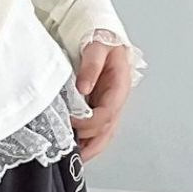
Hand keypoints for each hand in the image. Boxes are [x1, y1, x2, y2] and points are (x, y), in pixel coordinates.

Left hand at [72, 40, 133, 162]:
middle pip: (109, 128)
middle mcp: (117, 98)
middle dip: (93, 144)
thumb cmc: (102, 38)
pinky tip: (79, 145)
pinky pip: (99, 126)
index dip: (91, 122)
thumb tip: (84, 87)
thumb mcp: (97, 46)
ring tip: (77, 158)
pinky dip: (90, 138)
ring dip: (93, 146)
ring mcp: (110, 102)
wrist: (104, 34)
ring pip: (106, 131)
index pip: (108, 112)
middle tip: (76, 155)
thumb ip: (91, 66)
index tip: (73, 123)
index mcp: (119, 86)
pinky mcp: (102, 103)